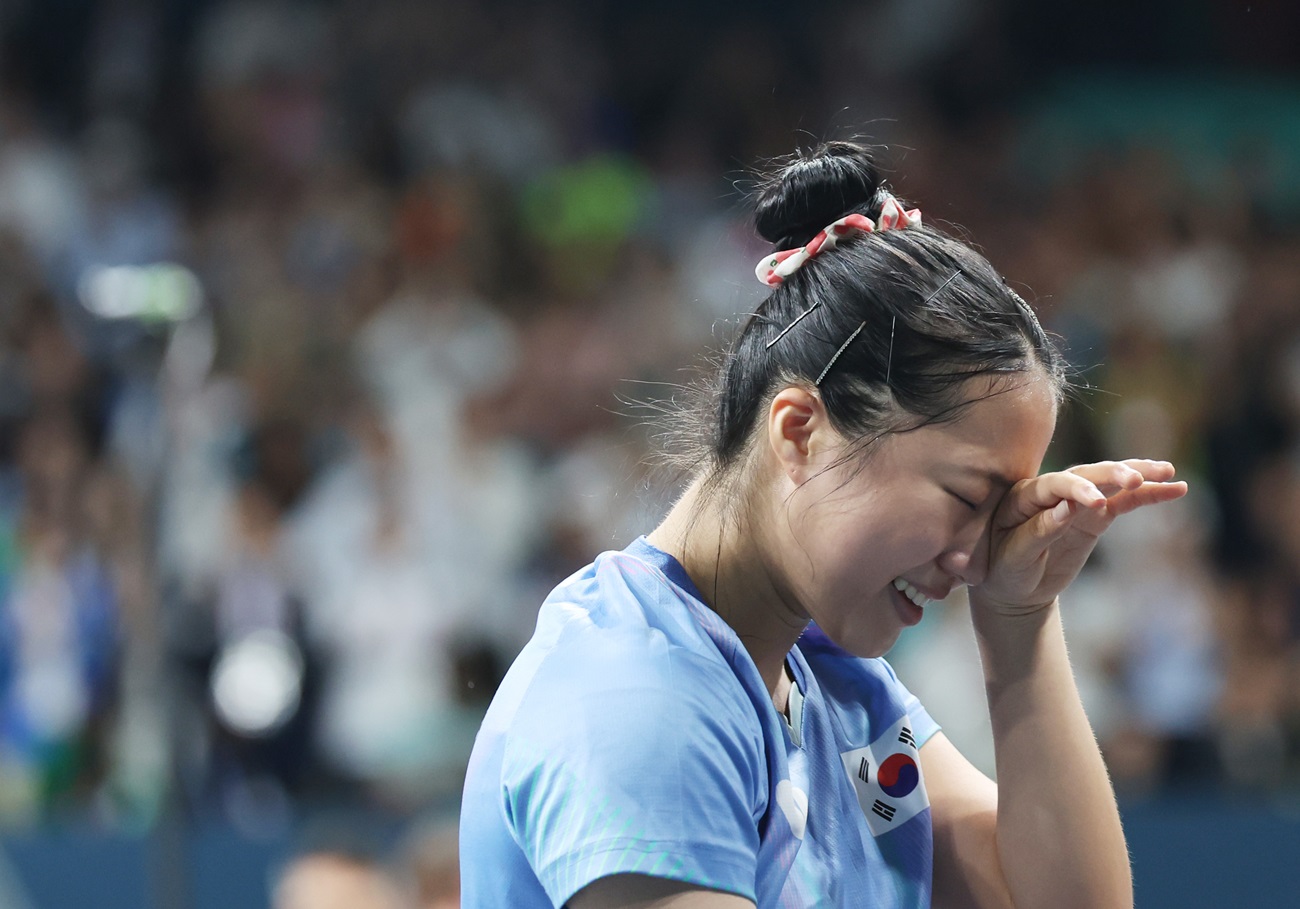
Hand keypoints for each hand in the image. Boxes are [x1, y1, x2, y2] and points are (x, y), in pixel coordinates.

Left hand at [971, 459, 1187, 615]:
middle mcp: (1051, 491)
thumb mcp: (1016, 557)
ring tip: (1168, 472)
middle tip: (1136, 479)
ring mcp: (1076, 500)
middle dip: (1111, 474)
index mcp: (1023, 496)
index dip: (1075, 491)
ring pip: (1108, 480)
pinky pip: (1125, 500)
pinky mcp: (1096, 515)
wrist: (1015, 587)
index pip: (1053, 486)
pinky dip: (1148, 494)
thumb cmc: (1007, 570)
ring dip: (1137, 474)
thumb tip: (1065, 510)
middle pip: (1084, 474)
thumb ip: (1038, 532)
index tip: (1096, 502)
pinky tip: (1175, 488)